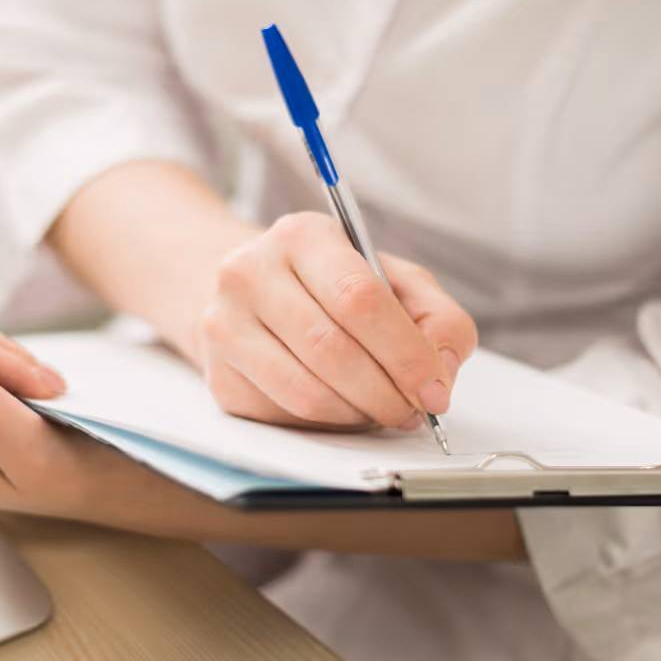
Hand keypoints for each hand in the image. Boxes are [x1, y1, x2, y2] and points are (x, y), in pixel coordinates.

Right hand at [194, 212, 476, 429]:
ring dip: (358, 415)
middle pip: (332, 349)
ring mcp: (224, 324)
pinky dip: (325, 424)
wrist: (254, 294)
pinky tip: (342, 408)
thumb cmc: (333, 288)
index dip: (405, 353)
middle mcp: (250, 273)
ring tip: (382, 411)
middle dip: (386, 393)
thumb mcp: (393, 281)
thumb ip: (436, 317)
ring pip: (305, 392)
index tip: (435, 389)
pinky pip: (282, 416)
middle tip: (413, 411)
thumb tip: (443, 368)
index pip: (359, 298)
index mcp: (302, 236)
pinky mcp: (217, 375)